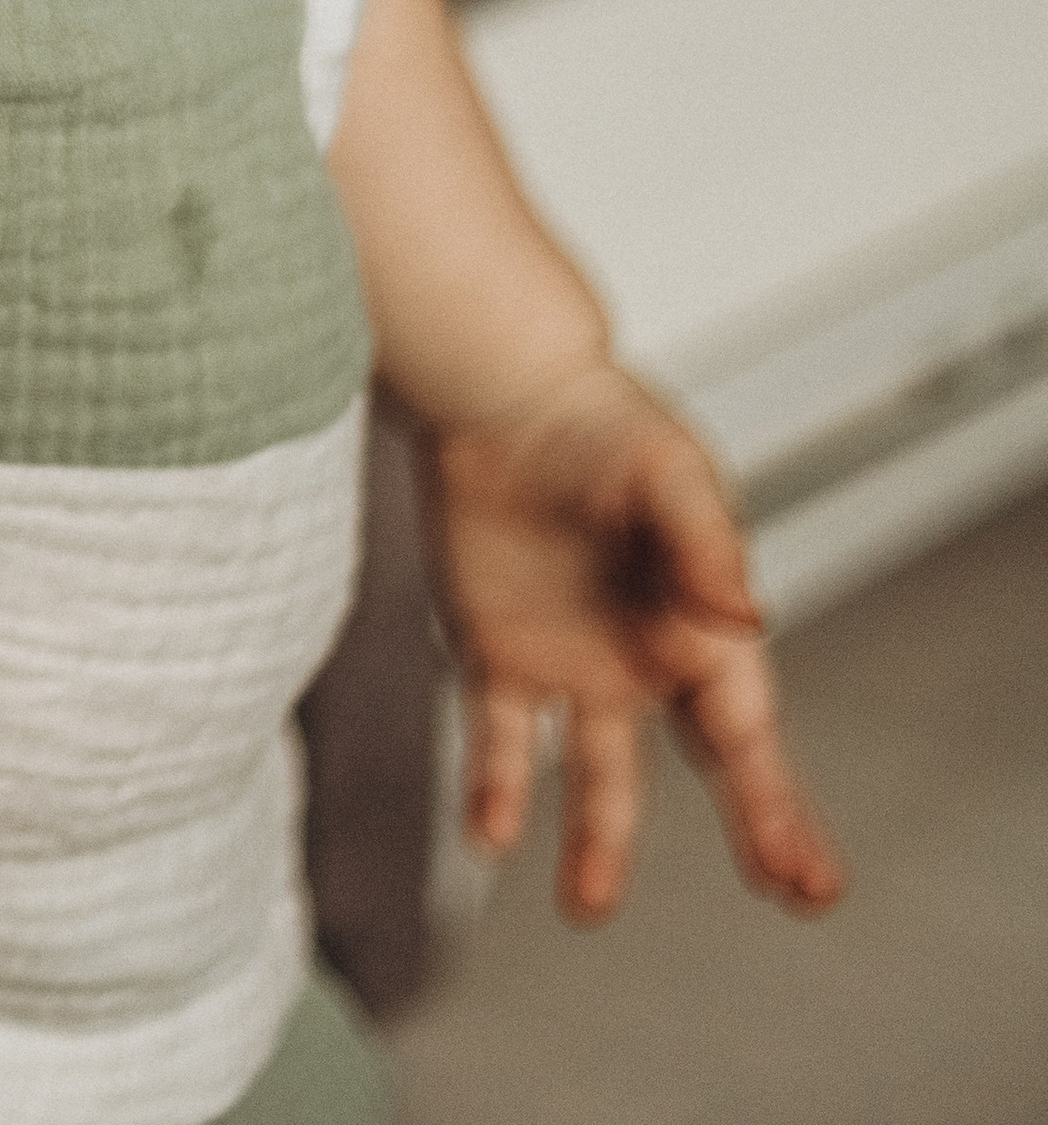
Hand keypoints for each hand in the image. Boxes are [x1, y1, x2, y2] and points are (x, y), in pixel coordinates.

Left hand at [419, 357, 847, 925]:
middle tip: (793, 892)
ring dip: (598, 842)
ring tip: (588, 905)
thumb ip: (703, 542)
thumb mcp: (666, 471)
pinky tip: (490, 836)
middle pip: (712, 761)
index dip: (779, 804)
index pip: (752, 730)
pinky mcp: (500, 651)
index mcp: (699, 622)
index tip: (805, 875)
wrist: (497, 390)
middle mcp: (646, 655)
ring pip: (599, 774)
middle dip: (756, 828)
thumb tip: (745, 615)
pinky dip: (495, 789)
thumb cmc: (598, 420)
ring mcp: (574, 661)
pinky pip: (498, 739)